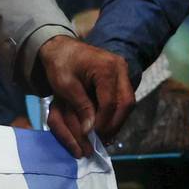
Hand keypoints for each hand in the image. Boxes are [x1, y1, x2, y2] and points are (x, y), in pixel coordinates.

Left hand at [36, 35, 134, 158]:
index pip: (110, 103)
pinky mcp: (121, 75)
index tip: (92, 136)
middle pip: (126, 103)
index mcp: (106, 68)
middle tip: (103, 140)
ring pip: (128, 102)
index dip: (102, 123)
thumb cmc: (60, 65)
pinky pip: (124, 98)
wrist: (62, 48)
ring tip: (105, 136)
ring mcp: (123, 70)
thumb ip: (80, 107)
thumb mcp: (65, 86)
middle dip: (115, 125)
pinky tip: (106, 124)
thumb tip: (90, 131)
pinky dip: (116, 113)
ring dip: (118, 121)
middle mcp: (120, 67)